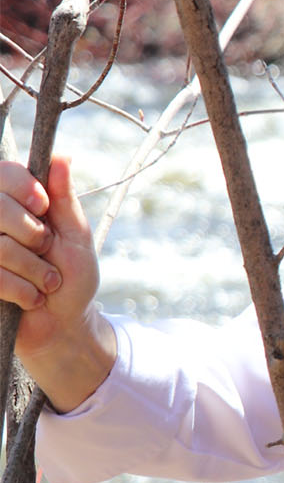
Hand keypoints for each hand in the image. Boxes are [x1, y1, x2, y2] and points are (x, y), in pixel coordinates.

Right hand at [0, 156, 114, 410]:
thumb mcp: (76, 235)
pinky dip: (22, 291)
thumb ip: (64, 198)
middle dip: (35, 237)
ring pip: (0, 247)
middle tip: (47, 252)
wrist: (63, 325)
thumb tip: (62, 157)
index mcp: (13, 204)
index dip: (22, 188)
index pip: (2, 173)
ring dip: (35, 270)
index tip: (43, 206)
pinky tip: (32, 298)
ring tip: (47, 282)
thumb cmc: (72, 277)